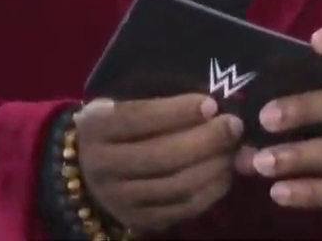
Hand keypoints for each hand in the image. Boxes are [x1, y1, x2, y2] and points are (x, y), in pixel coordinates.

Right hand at [75, 94, 242, 234]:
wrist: (88, 172)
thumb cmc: (116, 128)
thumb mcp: (120, 105)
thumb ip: (155, 101)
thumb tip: (211, 104)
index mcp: (95, 128)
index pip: (137, 118)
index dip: (176, 112)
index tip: (210, 104)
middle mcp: (102, 166)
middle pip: (160, 156)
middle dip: (205, 140)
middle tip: (233, 126)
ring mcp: (119, 199)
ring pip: (175, 185)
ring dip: (212, 167)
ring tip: (233, 150)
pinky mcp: (139, 220)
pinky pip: (181, 209)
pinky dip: (210, 192)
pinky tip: (225, 174)